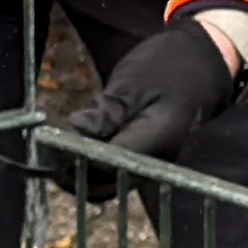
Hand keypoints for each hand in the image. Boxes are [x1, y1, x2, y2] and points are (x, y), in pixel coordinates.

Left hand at [51, 0, 247, 165]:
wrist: (203, 62)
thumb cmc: (171, 66)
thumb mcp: (134, 82)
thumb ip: (106, 113)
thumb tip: (72, 134)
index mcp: (158, 142)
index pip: (107, 165)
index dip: (73, 160)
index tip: (47, 144)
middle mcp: (157, 161)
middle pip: (104, 185)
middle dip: (71, 172)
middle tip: (44, 149)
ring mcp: (152, 163)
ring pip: (106, 180)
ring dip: (79, 168)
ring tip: (56, 145)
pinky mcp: (145, 157)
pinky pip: (113, 168)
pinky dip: (92, 160)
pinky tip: (77, 140)